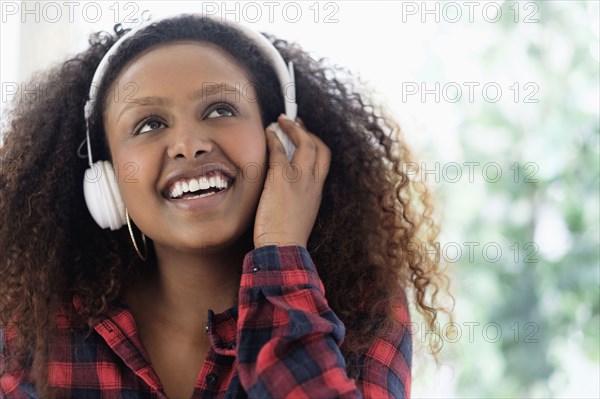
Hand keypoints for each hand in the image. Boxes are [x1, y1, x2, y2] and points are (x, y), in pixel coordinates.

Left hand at [254, 114, 330, 247]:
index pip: (324, 158)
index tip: (304, 134)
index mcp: (317, 190)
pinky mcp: (282, 180)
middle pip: (318, 146)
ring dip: (292, 127)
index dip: (315, 142)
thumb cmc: (287, 237)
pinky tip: (267, 134)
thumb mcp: (300, 213)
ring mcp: (299, 179)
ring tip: (280, 120)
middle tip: (292, 121)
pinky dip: (274, 139)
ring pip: (304, 143)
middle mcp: (312, 182)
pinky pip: (279, 151)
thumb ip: (298, 197)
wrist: (283, 247)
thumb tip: (286, 187)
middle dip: (306, 129)